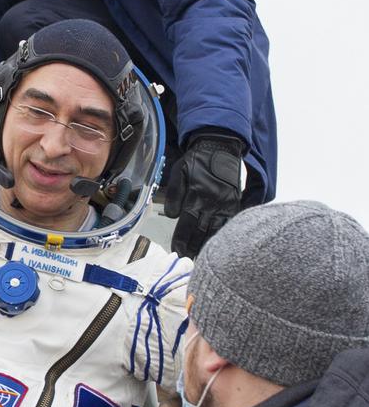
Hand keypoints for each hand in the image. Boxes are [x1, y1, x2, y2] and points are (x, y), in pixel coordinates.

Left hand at [164, 130, 243, 257]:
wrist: (220, 146)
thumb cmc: (197, 160)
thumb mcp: (179, 171)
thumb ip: (174, 193)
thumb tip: (172, 215)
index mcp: (196, 196)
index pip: (186, 225)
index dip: (181, 240)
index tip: (177, 251)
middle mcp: (211, 202)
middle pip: (201, 232)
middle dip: (193, 247)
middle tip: (187, 259)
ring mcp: (225, 203)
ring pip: (216, 230)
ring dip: (208, 245)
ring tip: (202, 258)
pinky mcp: (235, 202)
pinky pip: (229, 222)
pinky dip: (224, 234)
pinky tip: (220, 245)